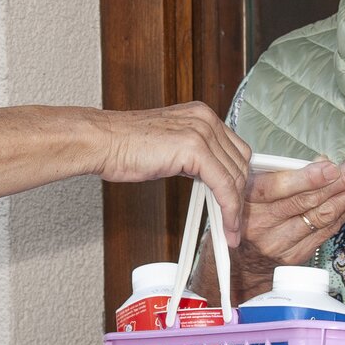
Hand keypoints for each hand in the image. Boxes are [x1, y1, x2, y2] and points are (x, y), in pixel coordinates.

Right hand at [95, 104, 250, 243]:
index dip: (239, 179)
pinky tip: (226, 224)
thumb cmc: (126, 146)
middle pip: (241, 162)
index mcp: (202, 115)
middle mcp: (206, 119)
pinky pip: (223, 185)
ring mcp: (202, 131)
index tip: (236, 202)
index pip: (236, 149)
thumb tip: (210, 175)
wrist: (103, 142)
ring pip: (235, 176)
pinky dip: (228, 209)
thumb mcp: (171, 145)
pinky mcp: (195, 149)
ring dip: (236, 208)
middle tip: (235, 220)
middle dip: (240, 195)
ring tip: (230, 229)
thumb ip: (194, 155)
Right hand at [232, 159, 344, 296]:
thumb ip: (286, 172)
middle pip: (307, 202)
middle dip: (340, 183)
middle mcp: (261, 224)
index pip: (279, 188)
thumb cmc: (250, 212)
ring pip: (320, 218)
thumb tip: (322, 161)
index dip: (307, 178)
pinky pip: (324, 232)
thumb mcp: (256, 185)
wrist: (240, 257)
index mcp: (248, 200)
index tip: (332, 167)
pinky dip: (341, 215)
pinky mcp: (293, 256)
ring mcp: (278, 243)